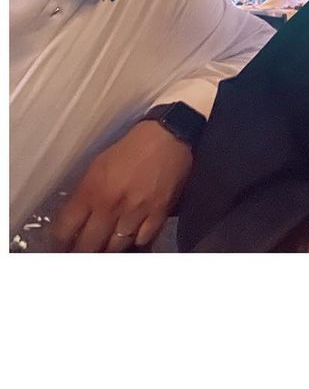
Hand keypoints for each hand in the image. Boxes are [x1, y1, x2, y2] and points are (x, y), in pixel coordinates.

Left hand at [51, 120, 193, 252]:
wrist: (168, 136)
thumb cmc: (132, 147)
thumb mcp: (98, 166)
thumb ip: (84, 194)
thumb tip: (75, 219)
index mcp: (91, 191)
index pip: (64, 231)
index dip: (60, 244)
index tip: (62, 247)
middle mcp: (110, 206)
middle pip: (87, 247)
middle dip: (82, 252)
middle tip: (83, 252)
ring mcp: (135, 212)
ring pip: (114, 249)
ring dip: (109, 249)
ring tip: (107, 247)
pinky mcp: (158, 214)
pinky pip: (142, 241)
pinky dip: (136, 241)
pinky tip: (133, 237)